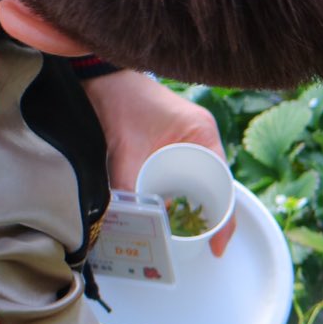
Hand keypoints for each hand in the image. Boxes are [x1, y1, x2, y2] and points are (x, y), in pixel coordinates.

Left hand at [81, 70, 235, 255]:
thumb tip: (128, 223)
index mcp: (203, 135)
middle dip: (208, 218)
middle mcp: (200, 139)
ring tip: (183, 238)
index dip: (224, 218)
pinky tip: (166, 215)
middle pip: (213, 187)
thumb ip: (128, 185)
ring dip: (190, 208)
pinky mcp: (169, 144)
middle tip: (200, 247)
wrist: (98, 75)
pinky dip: (175, 196)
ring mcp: (186, 141)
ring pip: (196, 184)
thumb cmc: (120, 101)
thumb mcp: (126, 147)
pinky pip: (180, 176)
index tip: (218, 245)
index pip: (223, 183)